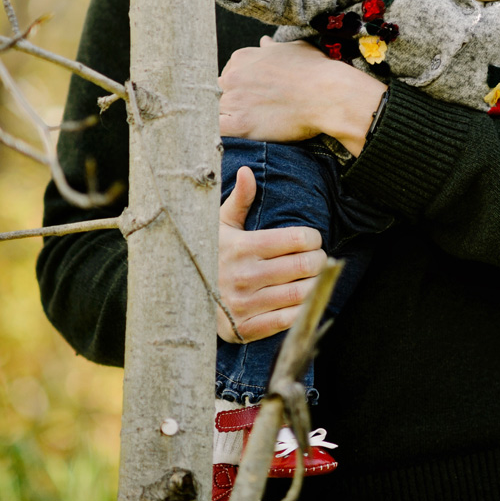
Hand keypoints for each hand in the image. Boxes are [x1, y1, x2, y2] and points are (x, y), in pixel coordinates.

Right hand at [216, 164, 326, 342]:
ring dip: (315, 284)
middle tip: (317, 258)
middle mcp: (244, 277)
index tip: (312, 240)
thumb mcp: (219, 225)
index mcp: (242, 247)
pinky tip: (302, 298)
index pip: (297, 240)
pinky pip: (288, 320)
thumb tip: (247, 171)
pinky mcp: (245, 329)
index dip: (313, 238)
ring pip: (301, 294)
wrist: (180, 296)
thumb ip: (239, 199)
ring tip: (312, 277)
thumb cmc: (209, 254)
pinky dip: (302, 309)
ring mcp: (244, 306)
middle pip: (305, 266)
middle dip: (319, 259)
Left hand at [219, 38, 385, 154]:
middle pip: (221, 92)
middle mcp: (233, 76)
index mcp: (243, 57)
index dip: (242, 87)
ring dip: (231, 118)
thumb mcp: (295, 50)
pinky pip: (218, 131)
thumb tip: (264, 42)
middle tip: (256, 112)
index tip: (256, 95)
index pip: (230, 74)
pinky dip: (223, 135)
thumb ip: (273, 48)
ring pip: (218, 112)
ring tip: (252, 125)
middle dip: (236, 102)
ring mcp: (234, 100)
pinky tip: (237, 135)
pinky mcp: (240, 124)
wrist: (329, 95)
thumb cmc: (317, 71)